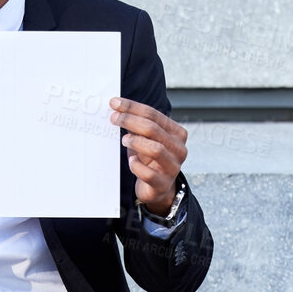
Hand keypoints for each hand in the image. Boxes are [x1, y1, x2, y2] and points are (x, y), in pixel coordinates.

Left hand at [111, 97, 186, 216]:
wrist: (158, 188)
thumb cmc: (150, 160)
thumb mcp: (146, 139)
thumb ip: (137, 125)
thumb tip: (116, 109)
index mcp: (177, 133)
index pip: (153, 115)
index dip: (132, 107)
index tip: (114, 103)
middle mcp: (178, 149)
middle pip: (153, 129)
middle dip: (130, 121)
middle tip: (114, 119)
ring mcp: (173, 167)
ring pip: (155, 149)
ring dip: (135, 142)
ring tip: (124, 140)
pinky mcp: (163, 184)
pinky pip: (148, 173)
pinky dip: (136, 166)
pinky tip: (131, 161)